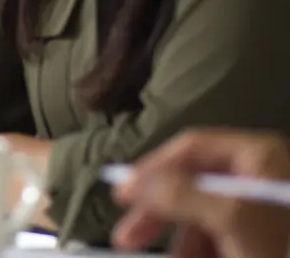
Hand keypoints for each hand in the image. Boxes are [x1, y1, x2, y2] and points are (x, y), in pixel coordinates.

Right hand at [112, 130, 289, 257]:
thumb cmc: (287, 243)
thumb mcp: (230, 217)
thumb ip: (179, 193)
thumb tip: (136, 180)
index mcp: (259, 156)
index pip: (191, 148)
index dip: (152, 168)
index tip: (123, 193)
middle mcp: (261, 175)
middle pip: (194, 184)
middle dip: (160, 213)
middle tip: (129, 235)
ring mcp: (265, 207)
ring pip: (207, 216)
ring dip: (181, 240)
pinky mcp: (267, 236)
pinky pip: (225, 235)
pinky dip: (203, 248)